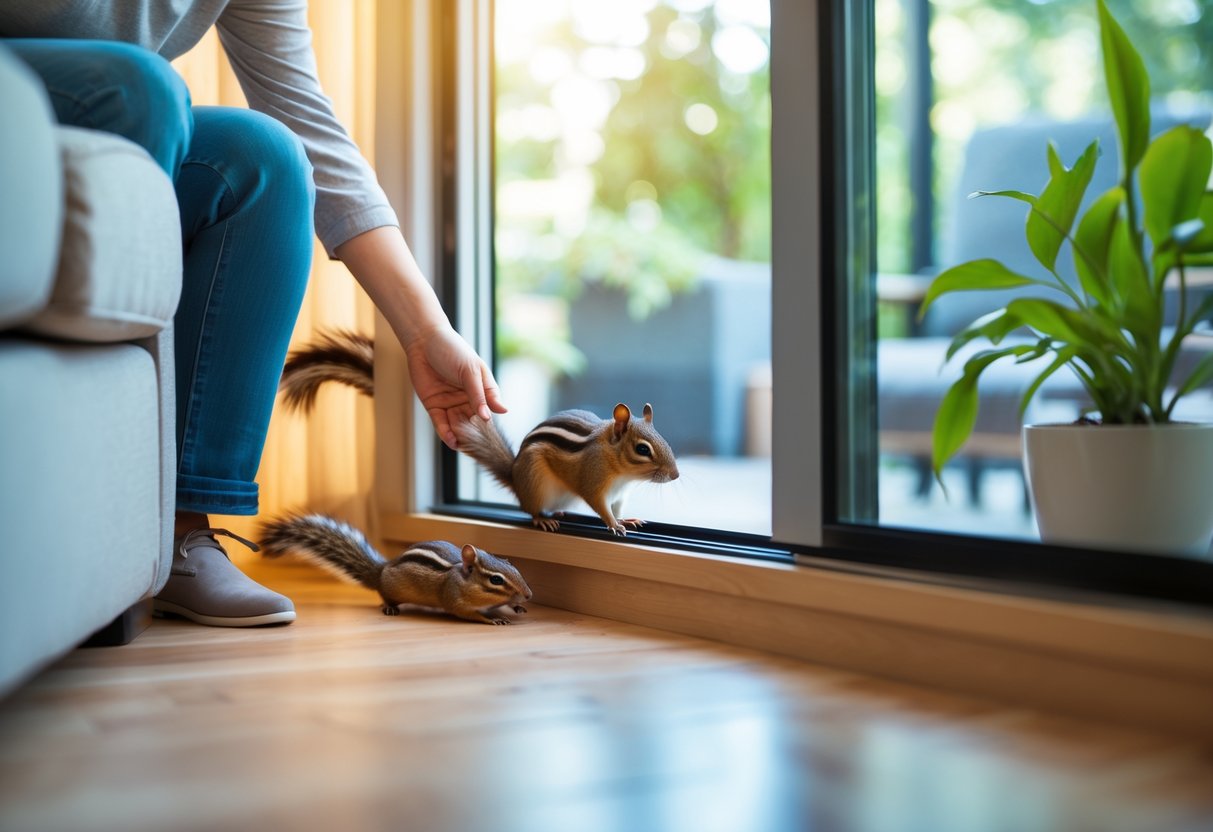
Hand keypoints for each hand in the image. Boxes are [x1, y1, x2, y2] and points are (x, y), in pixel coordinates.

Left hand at [403, 326, 506, 448]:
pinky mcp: (434, 406)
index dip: (487, 422)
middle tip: (474, 443)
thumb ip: (481, 394)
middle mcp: (467, 398)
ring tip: (462, 444)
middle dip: (473, 432)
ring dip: (459, 435)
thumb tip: (499, 412)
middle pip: (472, 421)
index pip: (487, 410)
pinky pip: (441, 423)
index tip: (488, 432)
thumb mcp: (470, 371)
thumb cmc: (452, 350)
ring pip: (457, 424)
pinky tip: (451, 441)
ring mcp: (450, 403)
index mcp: (481, 389)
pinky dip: (446, 433)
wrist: (424, 341)